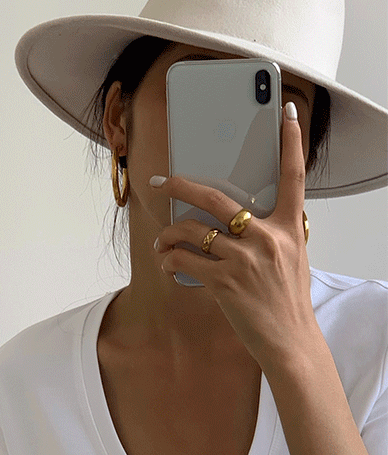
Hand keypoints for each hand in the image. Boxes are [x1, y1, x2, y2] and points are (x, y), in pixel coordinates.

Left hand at [152, 102, 318, 369]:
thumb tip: (244, 221)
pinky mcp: (225, 282)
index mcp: (288, 228)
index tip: (286, 114)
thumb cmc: (286, 302)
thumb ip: (272, 235)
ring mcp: (244, 259)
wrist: (289, 340)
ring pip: (192, 231)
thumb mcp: (291, 259)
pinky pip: (185, 261)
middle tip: (161, 181)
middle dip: (182, 185)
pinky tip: (169, 265)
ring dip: (168, 235)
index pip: (293, 177)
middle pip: (217, 198)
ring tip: (162, 244)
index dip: (291, 142)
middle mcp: (267, 238)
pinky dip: (170, 261)